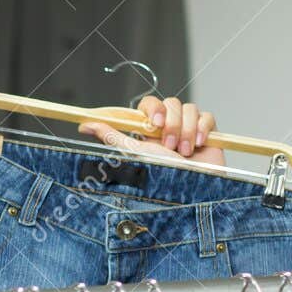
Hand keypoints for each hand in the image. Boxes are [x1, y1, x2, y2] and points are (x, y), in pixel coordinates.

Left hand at [78, 95, 222, 167]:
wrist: (193, 188)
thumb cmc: (162, 174)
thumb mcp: (133, 153)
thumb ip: (111, 136)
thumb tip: (84, 124)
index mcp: (149, 130)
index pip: (149, 104)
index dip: (152, 108)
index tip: (153, 123)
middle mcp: (167, 127)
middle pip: (170, 103)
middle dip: (171, 124)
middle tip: (169, 145)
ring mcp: (188, 129)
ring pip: (189, 108)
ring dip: (186, 130)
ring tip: (183, 152)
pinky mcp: (207, 132)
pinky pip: (207, 116)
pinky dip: (202, 129)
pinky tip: (198, 145)